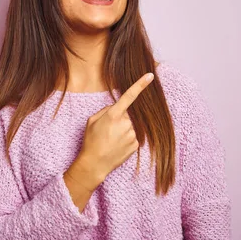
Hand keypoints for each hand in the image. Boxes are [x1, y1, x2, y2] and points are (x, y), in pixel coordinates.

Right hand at [68, 72, 154, 190]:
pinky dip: (127, 138)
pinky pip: (134, 136)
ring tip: (113, 138)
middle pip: (129, 113)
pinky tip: (117, 144)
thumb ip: (106, 110)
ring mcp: (133, 134)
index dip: (141, 84)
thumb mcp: (92, 120)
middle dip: (122, 117)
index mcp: (114, 114)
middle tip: (110, 128)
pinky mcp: (136, 144)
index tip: (150, 76)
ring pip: (132, 125)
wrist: (95, 163)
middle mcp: (126, 123)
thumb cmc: (91, 141)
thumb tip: (117, 107)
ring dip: (125, 128)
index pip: (130, 95)